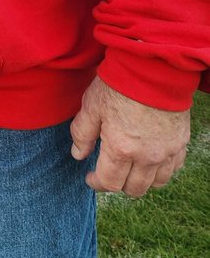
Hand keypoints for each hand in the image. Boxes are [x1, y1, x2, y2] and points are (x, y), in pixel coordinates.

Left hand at [70, 77, 189, 196]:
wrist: (152, 68)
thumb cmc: (118, 84)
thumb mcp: (91, 105)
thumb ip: (82, 133)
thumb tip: (78, 154)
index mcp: (121, 149)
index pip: (109, 182)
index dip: (97, 183)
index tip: (90, 177)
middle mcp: (146, 157)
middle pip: (133, 189)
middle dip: (118, 184)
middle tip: (109, 172)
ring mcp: (166, 151)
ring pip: (155, 184)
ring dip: (141, 180)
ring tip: (130, 168)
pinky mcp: (180, 143)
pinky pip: (173, 169)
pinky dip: (161, 170)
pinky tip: (151, 160)